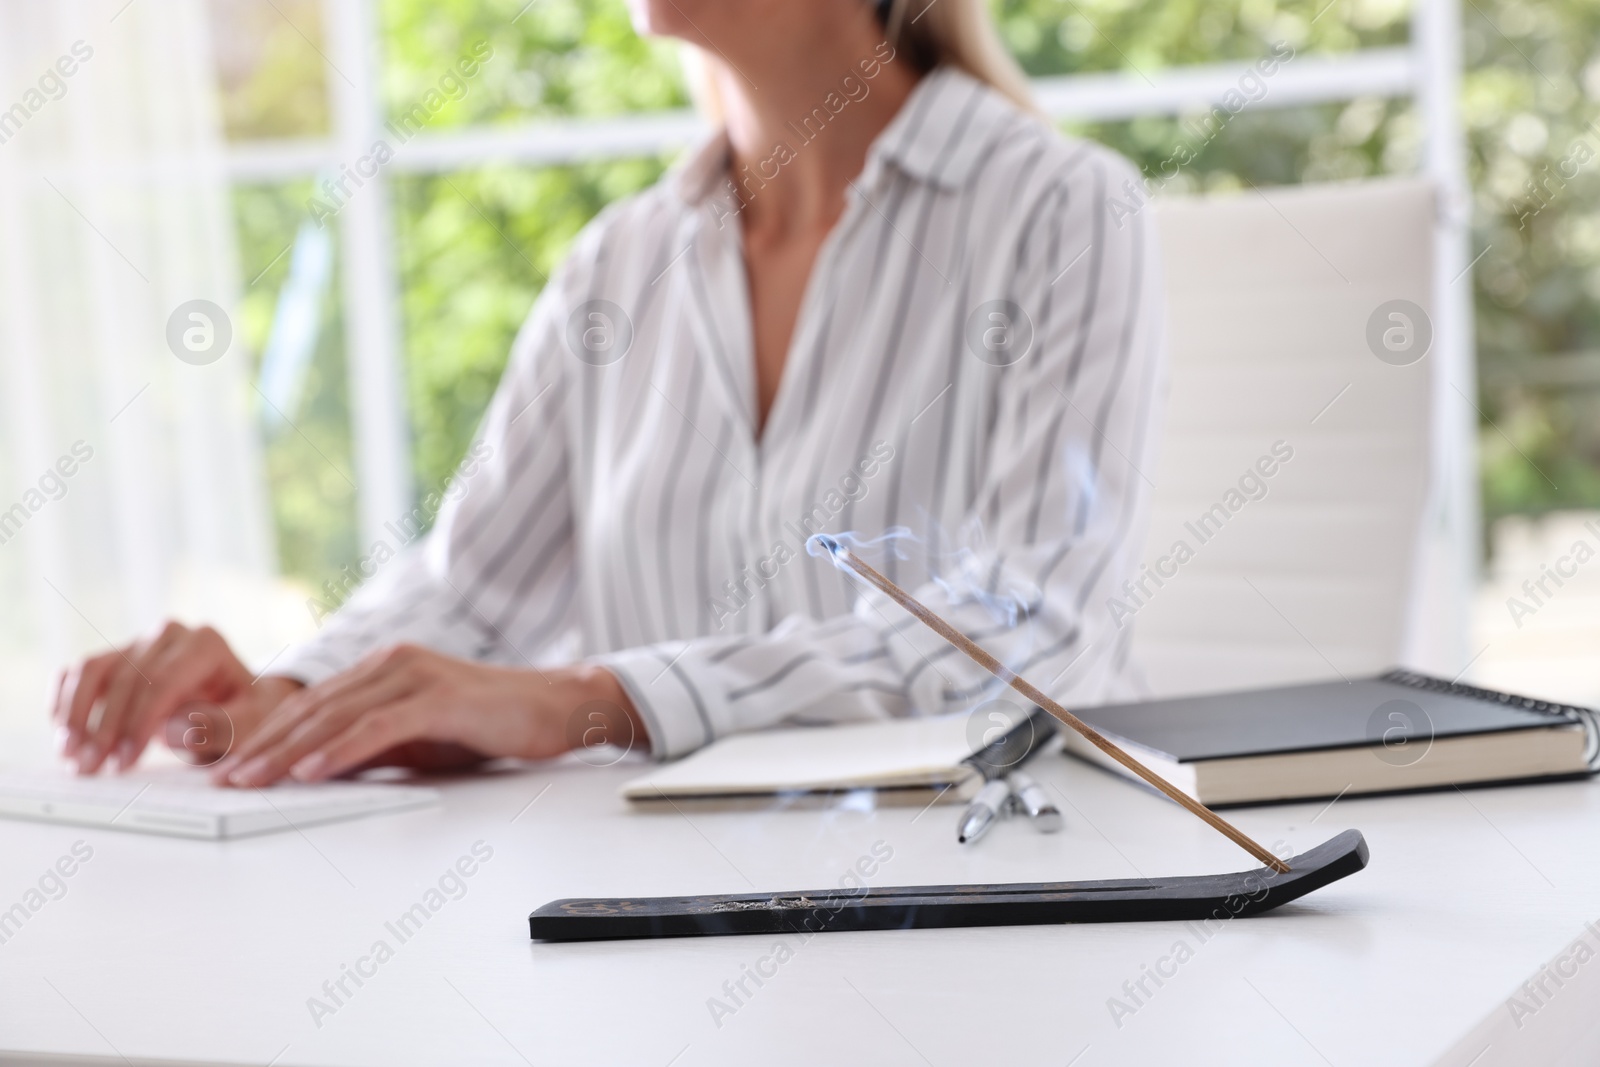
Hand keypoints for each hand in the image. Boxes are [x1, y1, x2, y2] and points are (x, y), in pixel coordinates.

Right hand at [52, 622, 300, 773]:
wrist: (240, 699)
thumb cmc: (247, 712)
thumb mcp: (251, 724)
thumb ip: (221, 727)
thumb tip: (173, 731)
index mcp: (206, 644)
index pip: (162, 682)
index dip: (138, 724)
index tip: (124, 762)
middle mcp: (170, 634)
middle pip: (125, 679)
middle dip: (104, 728)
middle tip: (91, 769)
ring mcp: (139, 641)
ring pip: (92, 671)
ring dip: (75, 715)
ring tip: (72, 757)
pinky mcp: (116, 654)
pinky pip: (79, 672)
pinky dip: (65, 702)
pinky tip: (64, 735)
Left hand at [209, 644, 644, 786]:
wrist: (558, 707)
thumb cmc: (491, 724)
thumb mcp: (419, 739)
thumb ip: (372, 746)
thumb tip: (319, 771)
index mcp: (383, 669)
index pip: (312, 704)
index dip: (266, 736)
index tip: (229, 766)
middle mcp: (392, 662)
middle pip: (313, 707)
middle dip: (262, 745)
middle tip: (222, 778)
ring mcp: (415, 675)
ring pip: (336, 715)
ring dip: (287, 750)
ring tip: (251, 779)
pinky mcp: (440, 696)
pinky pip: (379, 725)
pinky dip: (341, 749)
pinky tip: (312, 770)